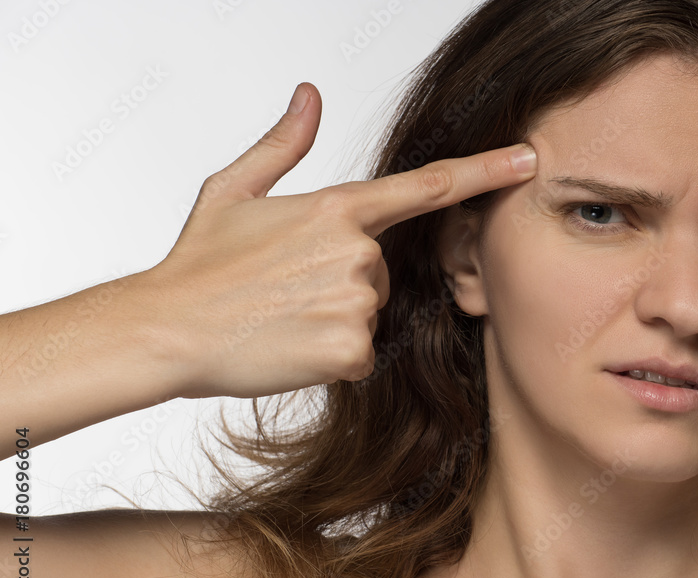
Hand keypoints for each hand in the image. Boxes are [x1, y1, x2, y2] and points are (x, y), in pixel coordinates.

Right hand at [144, 82, 536, 398]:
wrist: (165, 330)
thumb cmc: (197, 264)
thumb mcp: (233, 190)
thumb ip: (283, 144)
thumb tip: (309, 97)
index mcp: (336, 207)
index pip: (427, 186)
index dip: (486, 170)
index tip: (528, 160)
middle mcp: (357, 251)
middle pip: (383, 271)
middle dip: (347, 282)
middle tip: (288, 291)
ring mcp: (357, 301)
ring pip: (371, 314)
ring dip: (338, 320)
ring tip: (284, 318)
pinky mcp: (353, 349)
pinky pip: (361, 355)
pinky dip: (334, 358)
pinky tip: (293, 347)